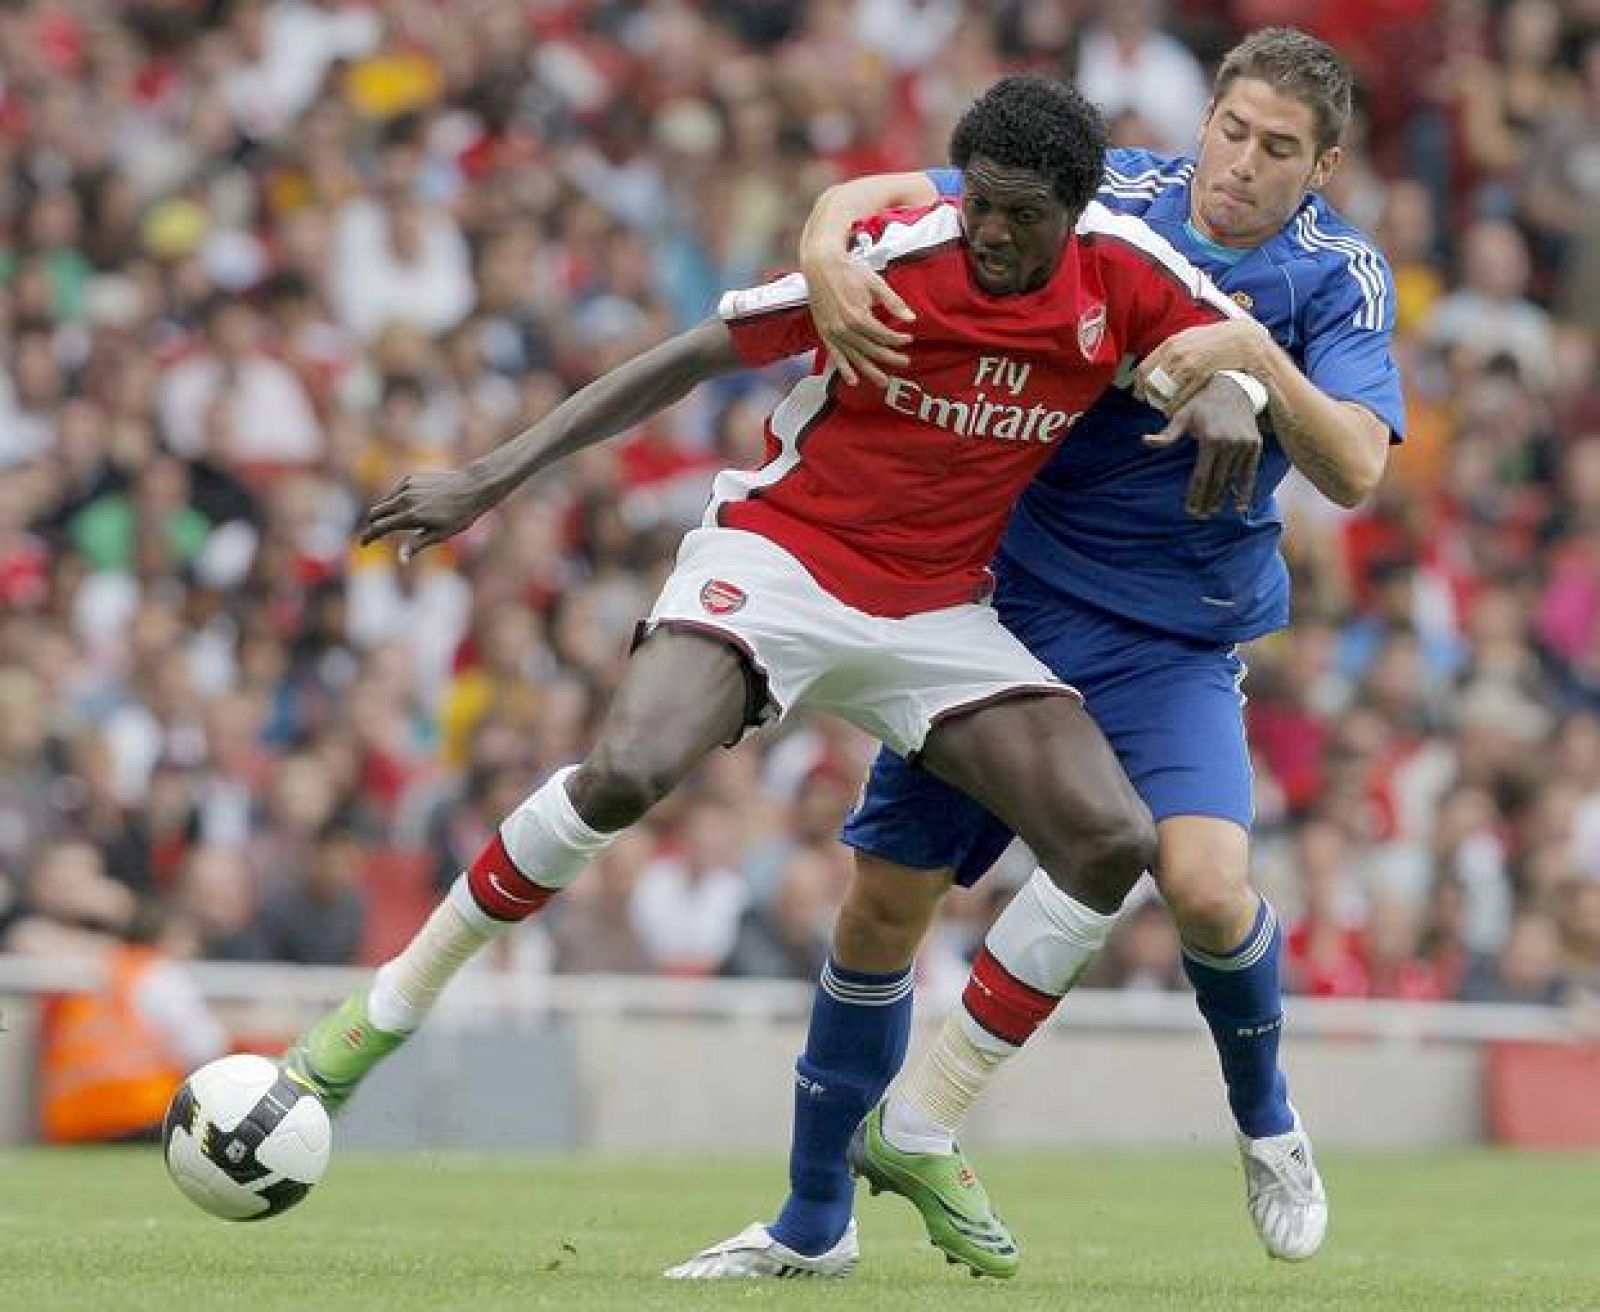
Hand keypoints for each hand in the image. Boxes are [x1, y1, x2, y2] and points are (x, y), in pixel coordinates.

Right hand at [361, 468, 497, 560]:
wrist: (473, 487)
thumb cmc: (460, 515)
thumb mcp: (440, 534)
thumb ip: (417, 545)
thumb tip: (401, 560)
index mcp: (411, 516)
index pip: (379, 528)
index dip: (369, 537)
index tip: (363, 544)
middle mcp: (405, 499)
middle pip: (376, 513)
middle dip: (373, 524)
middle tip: (376, 534)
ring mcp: (407, 486)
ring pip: (385, 501)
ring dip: (386, 513)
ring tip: (397, 522)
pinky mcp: (412, 477)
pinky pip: (396, 492)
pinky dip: (396, 500)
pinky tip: (409, 506)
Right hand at [802, 250, 915, 387]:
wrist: (820, 265)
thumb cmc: (849, 271)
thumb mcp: (875, 283)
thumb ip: (893, 303)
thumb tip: (911, 319)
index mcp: (858, 316)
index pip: (883, 335)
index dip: (898, 339)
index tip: (909, 339)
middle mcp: (844, 329)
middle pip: (871, 349)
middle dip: (890, 357)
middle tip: (905, 362)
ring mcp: (833, 333)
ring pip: (855, 357)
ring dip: (870, 370)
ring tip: (883, 381)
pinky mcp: (824, 333)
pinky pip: (835, 355)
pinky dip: (844, 369)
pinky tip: (853, 380)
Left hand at [1134, 319, 1271, 413]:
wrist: (1242, 338)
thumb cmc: (1216, 338)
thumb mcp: (1189, 336)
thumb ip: (1172, 348)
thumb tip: (1157, 360)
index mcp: (1170, 344)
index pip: (1144, 368)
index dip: (1138, 384)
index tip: (1140, 394)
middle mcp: (1176, 354)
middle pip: (1150, 382)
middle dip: (1149, 396)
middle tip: (1151, 403)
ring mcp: (1188, 365)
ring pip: (1164, 391)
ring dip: (1161, 403)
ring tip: (1164, 409)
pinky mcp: (1201, 376)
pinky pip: (1181, 397)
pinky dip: (1174, 407)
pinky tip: (1175, 411)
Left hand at [1143, 375, 1262, 517]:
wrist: (1235, 389)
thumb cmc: (1203, 404)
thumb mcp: (1183, 416)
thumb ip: (1167, 434)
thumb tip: (1145, 441)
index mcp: (1210, 439)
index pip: (1201, 475)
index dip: (1195, 494)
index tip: (1189, 510)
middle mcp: (1229, 444)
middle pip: (1216, 480)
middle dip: (1207, 500)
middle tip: (1199, 517)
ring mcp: (1244, 445)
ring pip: (1232, 478)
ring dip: (1223, 497)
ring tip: (1213, 512)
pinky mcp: (1255, 445)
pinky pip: (1249, 472)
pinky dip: (1245, 489)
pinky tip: (1240, 506)